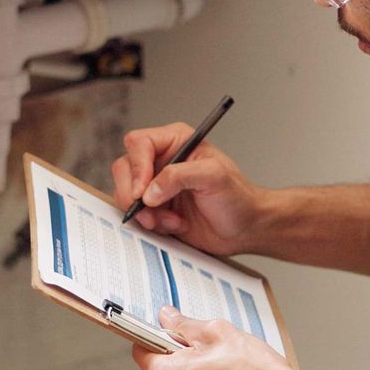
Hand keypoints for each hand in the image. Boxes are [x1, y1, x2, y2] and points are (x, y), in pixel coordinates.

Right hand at [110, 123, 268, 256]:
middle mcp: (162, 160)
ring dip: (146, 213)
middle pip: (125, 168)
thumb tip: (150, 190)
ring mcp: (156, 184)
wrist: (244, 228)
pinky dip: (151, 224)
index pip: (139, 143)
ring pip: (126, 193)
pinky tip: (174, 225)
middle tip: (149, 210)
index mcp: (176, 141)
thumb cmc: (237, 197)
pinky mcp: (155, 207)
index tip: (143, 191)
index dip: (137, 167)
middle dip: (133, 193)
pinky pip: (136, 214)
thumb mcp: (214, 177)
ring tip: (172, 221)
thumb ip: (179, 176)